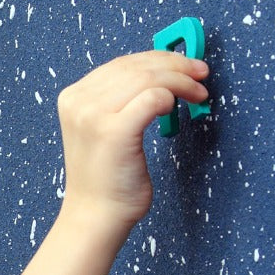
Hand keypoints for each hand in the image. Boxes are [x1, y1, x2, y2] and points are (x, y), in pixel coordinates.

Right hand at [56, 49, 210, 232]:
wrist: (96, 216)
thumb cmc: (106, 179)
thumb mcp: (104, 128)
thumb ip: (121, 101)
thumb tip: (160, 75)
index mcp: (74, 98)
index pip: (122, 63)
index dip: (159, 58)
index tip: (184, 65)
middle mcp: (79, 102)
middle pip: (136, 66)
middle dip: (176, 65)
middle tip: (200, 73)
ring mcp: (93, 115)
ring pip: (148, 78)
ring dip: (181, 80)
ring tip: (198, 92)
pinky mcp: (114, 131)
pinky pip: (153, 98)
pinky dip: (172, 96)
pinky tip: (177, 108)